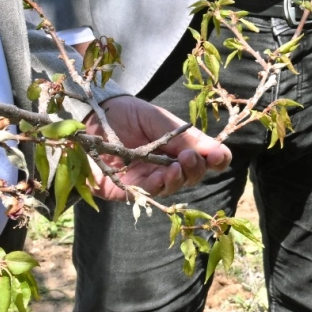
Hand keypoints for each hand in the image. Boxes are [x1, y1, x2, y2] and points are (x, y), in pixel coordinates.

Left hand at [85, 96, 232, 200]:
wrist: (92, 115)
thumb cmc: (129, 115)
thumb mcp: (160, 120)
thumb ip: (185, 137)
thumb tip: (218, 151)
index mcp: (178, 149)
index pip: (205, 161)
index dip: (216, 161)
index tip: (219, 156)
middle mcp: (165, 167)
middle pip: (190, 178)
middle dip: (195, 170)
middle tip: (190, 157)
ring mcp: (145, 180)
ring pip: (170, 189)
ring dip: (177, 180)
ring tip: (176, 166)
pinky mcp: (123, 190)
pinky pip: (144, 195)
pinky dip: (155, 187)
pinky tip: (160, 176)